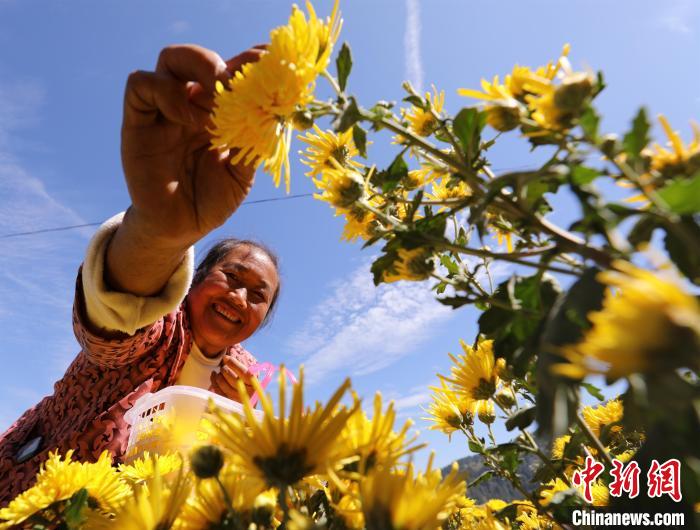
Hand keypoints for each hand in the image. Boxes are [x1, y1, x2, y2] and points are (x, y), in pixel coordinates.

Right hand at [121, 44, 264, 245]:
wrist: (180, 228)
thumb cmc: (211, 199)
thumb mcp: (242, 172)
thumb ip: (255, 141)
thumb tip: (276, 112)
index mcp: (219, 110)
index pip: (233, 69)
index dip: (252, 60)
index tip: (273, 66)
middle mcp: (191, 103)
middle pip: (200, 56)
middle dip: (223, 63)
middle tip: (239, 85)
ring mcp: (164, 110)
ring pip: (170, 58)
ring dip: (198, 69)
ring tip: (216, 101)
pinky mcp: (137, 122)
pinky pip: (141, 84)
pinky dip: (166, 92)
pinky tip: (188, 119)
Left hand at [209, 353, 257, 403]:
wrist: (249, 400)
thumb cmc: (249, 382)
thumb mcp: (251, 373)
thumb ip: (243, 365)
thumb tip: (230, 354)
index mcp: (254, 383)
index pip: (244, 372)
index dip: (233, 364)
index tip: (226, 357)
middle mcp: (247, 393)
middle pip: (232, 379)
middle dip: (225, 369)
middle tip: (223, 364)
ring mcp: (237, 399)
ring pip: (224, 385)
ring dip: (219, 375)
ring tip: (220, 370)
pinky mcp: (229, 402)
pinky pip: (218, 391)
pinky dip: (214, 381)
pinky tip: (214, 374)